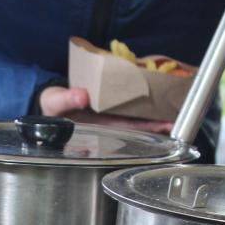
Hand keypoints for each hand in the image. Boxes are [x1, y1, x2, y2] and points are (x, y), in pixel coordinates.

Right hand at [37, 86, 173, 133]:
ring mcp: (109, 116)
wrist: (51, 102)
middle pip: (135, 127)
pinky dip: (143, 105)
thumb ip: (65, 99)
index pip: (123, 129)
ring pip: (135, 118)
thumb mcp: (54, 103)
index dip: (143, 129)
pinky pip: (129, 106)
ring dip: (153, 118)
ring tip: (172, 116)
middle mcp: (106, 124)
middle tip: (174, 123)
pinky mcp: (109, 105)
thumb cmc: (50, 108)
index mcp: (95, 127)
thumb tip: (82, 95)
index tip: (161, 128)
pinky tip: (158, 102)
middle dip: (154, 126)